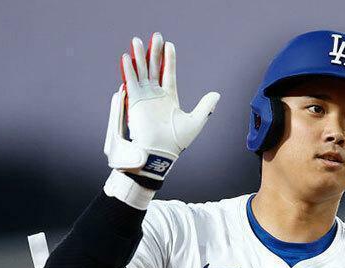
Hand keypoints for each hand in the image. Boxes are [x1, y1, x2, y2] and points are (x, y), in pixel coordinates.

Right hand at [104, 33, 219, 180]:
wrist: (159, 153)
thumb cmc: (176, 142)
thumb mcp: (195, 122)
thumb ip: (205, 106)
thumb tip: (217, 94)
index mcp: (169, 98)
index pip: (169, 74)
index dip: (169, 59)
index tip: (169, 45)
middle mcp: (155, 96)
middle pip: (154, 69)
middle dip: (154, 53)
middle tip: (155, 36)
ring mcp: (143, 98)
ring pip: (141, 72)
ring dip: (139, 57)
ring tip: (137, 40)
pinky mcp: (133, 102)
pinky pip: (130, 83)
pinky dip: (128, 70)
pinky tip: (127, 57)